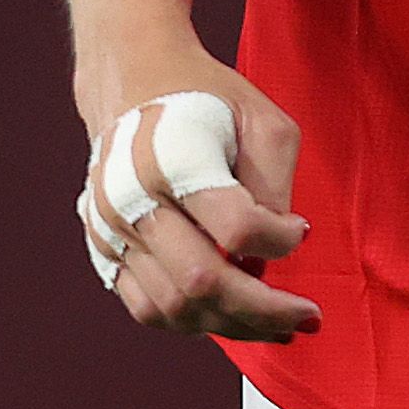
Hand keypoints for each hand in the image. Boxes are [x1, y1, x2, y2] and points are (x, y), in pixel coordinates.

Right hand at [74, 48, 319, 343]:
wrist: (132, 80)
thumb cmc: (207, 98)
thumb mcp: (263, 119)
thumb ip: (274, 186)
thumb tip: (269, 258)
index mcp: (173, 157)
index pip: (236, 229)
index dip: (280, 240)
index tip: (301, 230)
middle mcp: (131, 198)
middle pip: (202, 281)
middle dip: (265, 311)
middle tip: (307, 318)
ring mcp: (109, 228)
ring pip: (172, 307)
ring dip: (232, 326)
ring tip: (277, 328)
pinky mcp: (101, 248)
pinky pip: (145, 308)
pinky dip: (192, 322)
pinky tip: (229, 316)